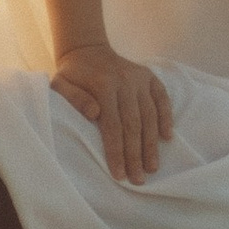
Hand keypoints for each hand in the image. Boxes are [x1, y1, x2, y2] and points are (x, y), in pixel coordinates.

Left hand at [51, 43, 175, 186]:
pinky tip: (167, 137)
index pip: (112, 125)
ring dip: (152, 143)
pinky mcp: (149, 76)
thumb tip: (93, 114)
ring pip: (149, 115)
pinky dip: (166, 117)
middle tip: (138, 179)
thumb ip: (73, 99)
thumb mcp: (60, 84)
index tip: (119, 175)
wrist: (87, 49)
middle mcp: (125, 81)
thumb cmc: (72, 74)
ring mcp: (139, 78)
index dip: (116, 152)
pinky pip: (162, 98)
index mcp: (103, 85)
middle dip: (136, 155)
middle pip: (133, 124)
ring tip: (152, 167)